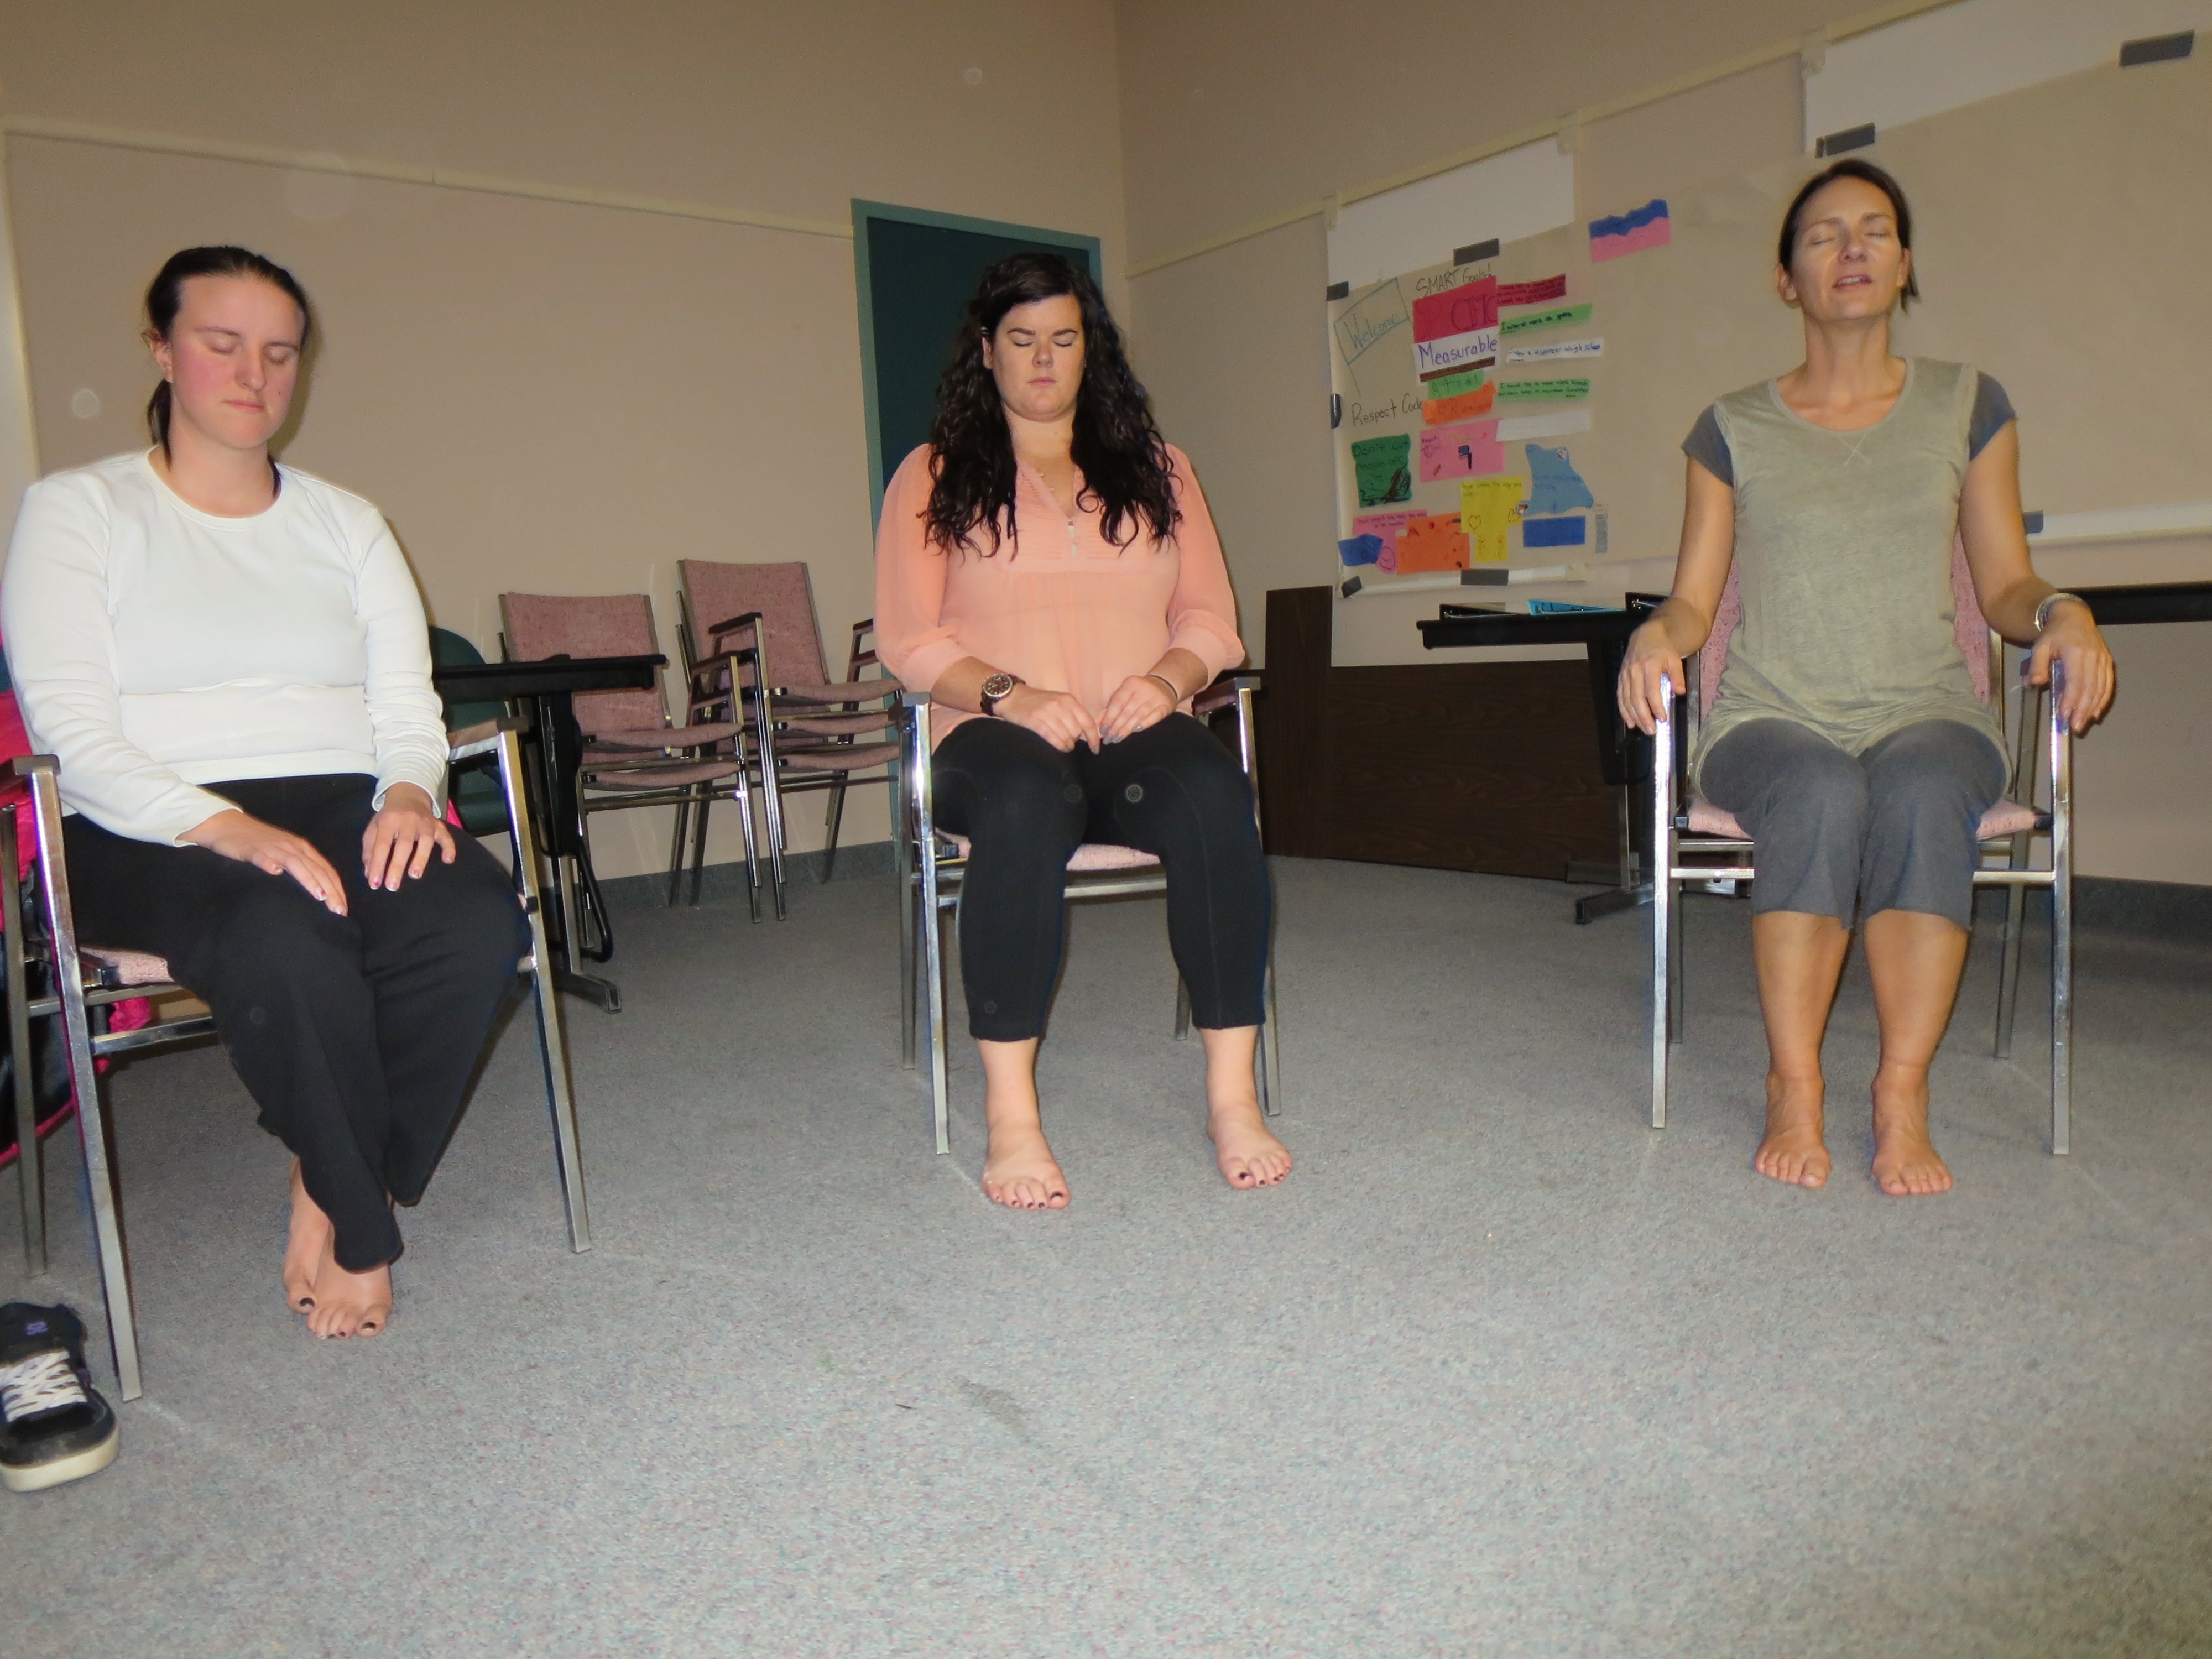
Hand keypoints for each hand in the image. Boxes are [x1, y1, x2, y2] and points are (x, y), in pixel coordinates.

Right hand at [182, 810, 349, 914]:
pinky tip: (275, 872)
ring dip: (308, 879)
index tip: (343, 909)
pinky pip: (261, 856)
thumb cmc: (259, 842)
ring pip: (294, 863)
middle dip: (329, 890)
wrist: (227, 825)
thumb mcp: (285, 852)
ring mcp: (272, 847)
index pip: (325, 869)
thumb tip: (320, 889)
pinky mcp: (251, 848)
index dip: (337, 888)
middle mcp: (291, 846)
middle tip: (338, 911)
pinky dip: (269, 863)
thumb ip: (301, 866)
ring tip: (319, 896)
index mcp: (302, 848)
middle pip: (315, 868)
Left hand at [361, 783, 456, 890]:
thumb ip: (369, 850)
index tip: (374, 883)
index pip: (382, 844)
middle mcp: (408, 820)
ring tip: (414, 876)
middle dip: (397, 866)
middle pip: (403, 844)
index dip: (377, 864)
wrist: (408, 795)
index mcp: (388, 821)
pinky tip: (448, 860)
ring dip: (420, 858)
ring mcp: (425, 822)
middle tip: (392, 886)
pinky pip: (446, 836)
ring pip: (425, 841)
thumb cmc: (388, 818)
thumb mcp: (374, 828)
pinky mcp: (438, 825)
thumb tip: (369, 873)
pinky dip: (449, 847)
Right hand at [997, 684, 1100, 752]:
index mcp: (1069, 700)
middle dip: (1075, 740)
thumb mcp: (1059, 702)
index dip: (1093, 738)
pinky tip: (1058, 747)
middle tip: (1069, 742)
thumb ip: (1073, 715)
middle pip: (1077, 732)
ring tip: (1063, 745)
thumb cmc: (1038, 702)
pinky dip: (1058, 745)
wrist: (1012, 696)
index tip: (1095, 749)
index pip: (1088, 722)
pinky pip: (1052, 738)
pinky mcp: (1034, 721)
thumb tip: (1087, 734)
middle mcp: (1060, 705)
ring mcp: (1047, 712)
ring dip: (1066, 745)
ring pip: (1065, 736)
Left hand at [1099, 673, 1177, 743]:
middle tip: (1108, 739)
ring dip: (1127, 729)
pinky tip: (1136, 731)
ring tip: (1117, 739)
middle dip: (1116, 726)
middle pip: (1127, 711)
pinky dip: (1145, 723)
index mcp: (1131, 683)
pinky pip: (1155, 716)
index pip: (1117, 703)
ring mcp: (1156, 697)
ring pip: (1139, 715)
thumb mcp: (1123, 695)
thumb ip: (1110, 709)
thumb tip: (1096, 725)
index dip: (1109, 717)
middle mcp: (1144, 688)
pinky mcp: (1166, 705)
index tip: (1102, 730)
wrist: (1163, 686)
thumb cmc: (1137, 693)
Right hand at [1617, 622, 1685, 735]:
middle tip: (1652, 730)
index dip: (1656, 706)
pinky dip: (1624, 711)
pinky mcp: (1620, 678)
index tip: (1663, 719)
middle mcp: (1634, 671)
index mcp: (1650, 665)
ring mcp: (1625, 675)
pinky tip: (1630, 722)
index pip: (1652, 690)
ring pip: (1627, 699)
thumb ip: (1677, 676)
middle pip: (1637, 698)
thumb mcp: (1675, 659)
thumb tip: (1680, 692)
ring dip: (1634, 716)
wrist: (1646, 636)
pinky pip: (1620, 697)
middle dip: (1644, 716)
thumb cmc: (1663, 650)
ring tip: (1643, 728)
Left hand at [2028, 603, 2114, 733]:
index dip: (2071, 699)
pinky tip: (2096, 712)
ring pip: (2101, 688)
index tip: (2064, 714)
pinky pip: (2108, 684)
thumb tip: (2033, 683)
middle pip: (2090, 687)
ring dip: (2093, 707)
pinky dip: (2103, 699)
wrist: (2074, 617)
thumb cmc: (2054, 634)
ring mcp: (2103, 659)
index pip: (2076, 680)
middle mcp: (2093, 657)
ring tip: (2084, 723)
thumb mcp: (2039, 646)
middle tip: (2075, 727)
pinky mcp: (2108, 662)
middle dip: (2082, 709)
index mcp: (2076, 652)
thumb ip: (2036, 665)